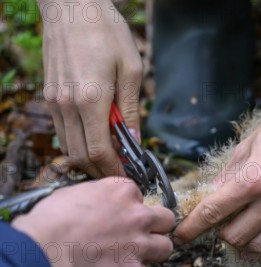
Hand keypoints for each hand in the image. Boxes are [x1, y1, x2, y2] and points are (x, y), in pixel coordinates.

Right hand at [12, 178, 174, 266]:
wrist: (42, 250)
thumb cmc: (49, 221)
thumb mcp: (74, 193)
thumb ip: (97, 197)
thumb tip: (98, 206)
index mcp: (122, 191)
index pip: (139, 195)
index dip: (129, 207)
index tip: (118, 216)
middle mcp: (137, 215)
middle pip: (166, 220)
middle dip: (156, 228)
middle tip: (140, 235)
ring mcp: (139, 244)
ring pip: (166, 248)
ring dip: (153, 253)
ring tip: (135, 258)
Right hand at [38, 0, 142, 176]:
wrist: (71, 7)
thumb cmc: (106, 33)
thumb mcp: (132, 71)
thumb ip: (131, 110)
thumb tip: (133, 141)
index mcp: (91, 100)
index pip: (100, 151)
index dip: (114, 169)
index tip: (129, 177)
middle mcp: (67, 105)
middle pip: (81, 155)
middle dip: (102, 170)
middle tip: (122, 173)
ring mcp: (54, 101)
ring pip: (68, 146)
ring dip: (88, 159)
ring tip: (112, 159)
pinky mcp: (49, 96)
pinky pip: (61, 131)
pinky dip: (77, 143)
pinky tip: (95, 139)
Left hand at [174, 33, 260, 253]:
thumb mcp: (250, 143)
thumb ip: (229, 175)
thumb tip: (210, 196)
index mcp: (253, 178)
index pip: (212, 213)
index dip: (191, 228)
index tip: (181, 235)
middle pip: (233, 237)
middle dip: (219, 232)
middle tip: (220, 220)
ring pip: (257, 246)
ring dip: (243, 240)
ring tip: (241, 225)